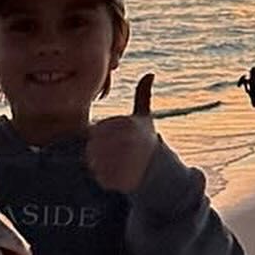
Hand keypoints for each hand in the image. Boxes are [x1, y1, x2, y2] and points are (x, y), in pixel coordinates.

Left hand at [87, 73, 157, 193]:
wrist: (162, 170)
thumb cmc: (148, 141)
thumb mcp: (145, 118)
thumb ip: (143, 95)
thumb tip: (151, 73)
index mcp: (128, 125)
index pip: (96, 131)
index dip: (98, 138)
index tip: (109, 143)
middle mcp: (126, 142)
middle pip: (93, 147)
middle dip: (96, 153)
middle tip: (108, 157)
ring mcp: (124, 162)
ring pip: (95, 163)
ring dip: (98, 166)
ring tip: (112, 166)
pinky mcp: (122, 180)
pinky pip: (101, 179)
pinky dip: (104, 180)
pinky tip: (116, 177)